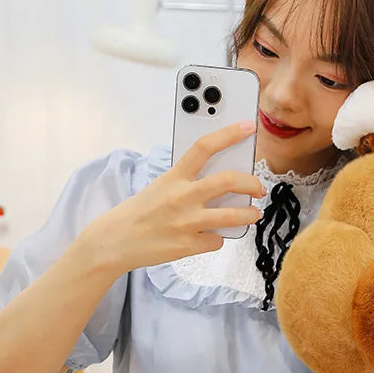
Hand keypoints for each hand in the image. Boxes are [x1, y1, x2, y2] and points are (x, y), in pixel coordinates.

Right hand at [85, 120, 266, 274]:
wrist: (115, 241)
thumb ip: (187, 181)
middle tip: (259, 188)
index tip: (248, 127)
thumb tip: (221, 182)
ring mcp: (186, 222)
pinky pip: (216, 241)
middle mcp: (182, 197)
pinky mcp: (187, 246)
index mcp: (174, 177)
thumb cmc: (139, 212)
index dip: (229, 134)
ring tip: (253, 214)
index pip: (204, 147)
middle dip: (251, 183)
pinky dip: (217, 239)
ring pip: (232, 216)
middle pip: (228, 182)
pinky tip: (209, 237)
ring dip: (249, 215)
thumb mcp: (160, 186)